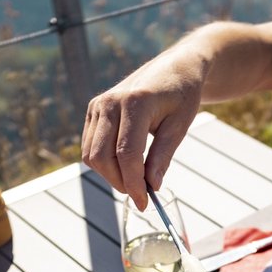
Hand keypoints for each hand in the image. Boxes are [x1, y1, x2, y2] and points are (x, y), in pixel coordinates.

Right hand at [82, 54, 204, 208]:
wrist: (173, 69)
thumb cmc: (181, 96)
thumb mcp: (179, 126)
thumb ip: (162, 156)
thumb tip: (151, 186)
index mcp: (135, 102)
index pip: (126, 153)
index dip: (134, 183)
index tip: (144, 203)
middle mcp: (110, 102)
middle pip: (102, 157)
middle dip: (120, 182)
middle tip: (141, 193)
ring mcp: (97, 105)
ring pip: (92, 155)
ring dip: (111, 175)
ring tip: (135, 179)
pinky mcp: (93, 110)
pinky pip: (90, 147)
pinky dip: (105, 163)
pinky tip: (125, 165)